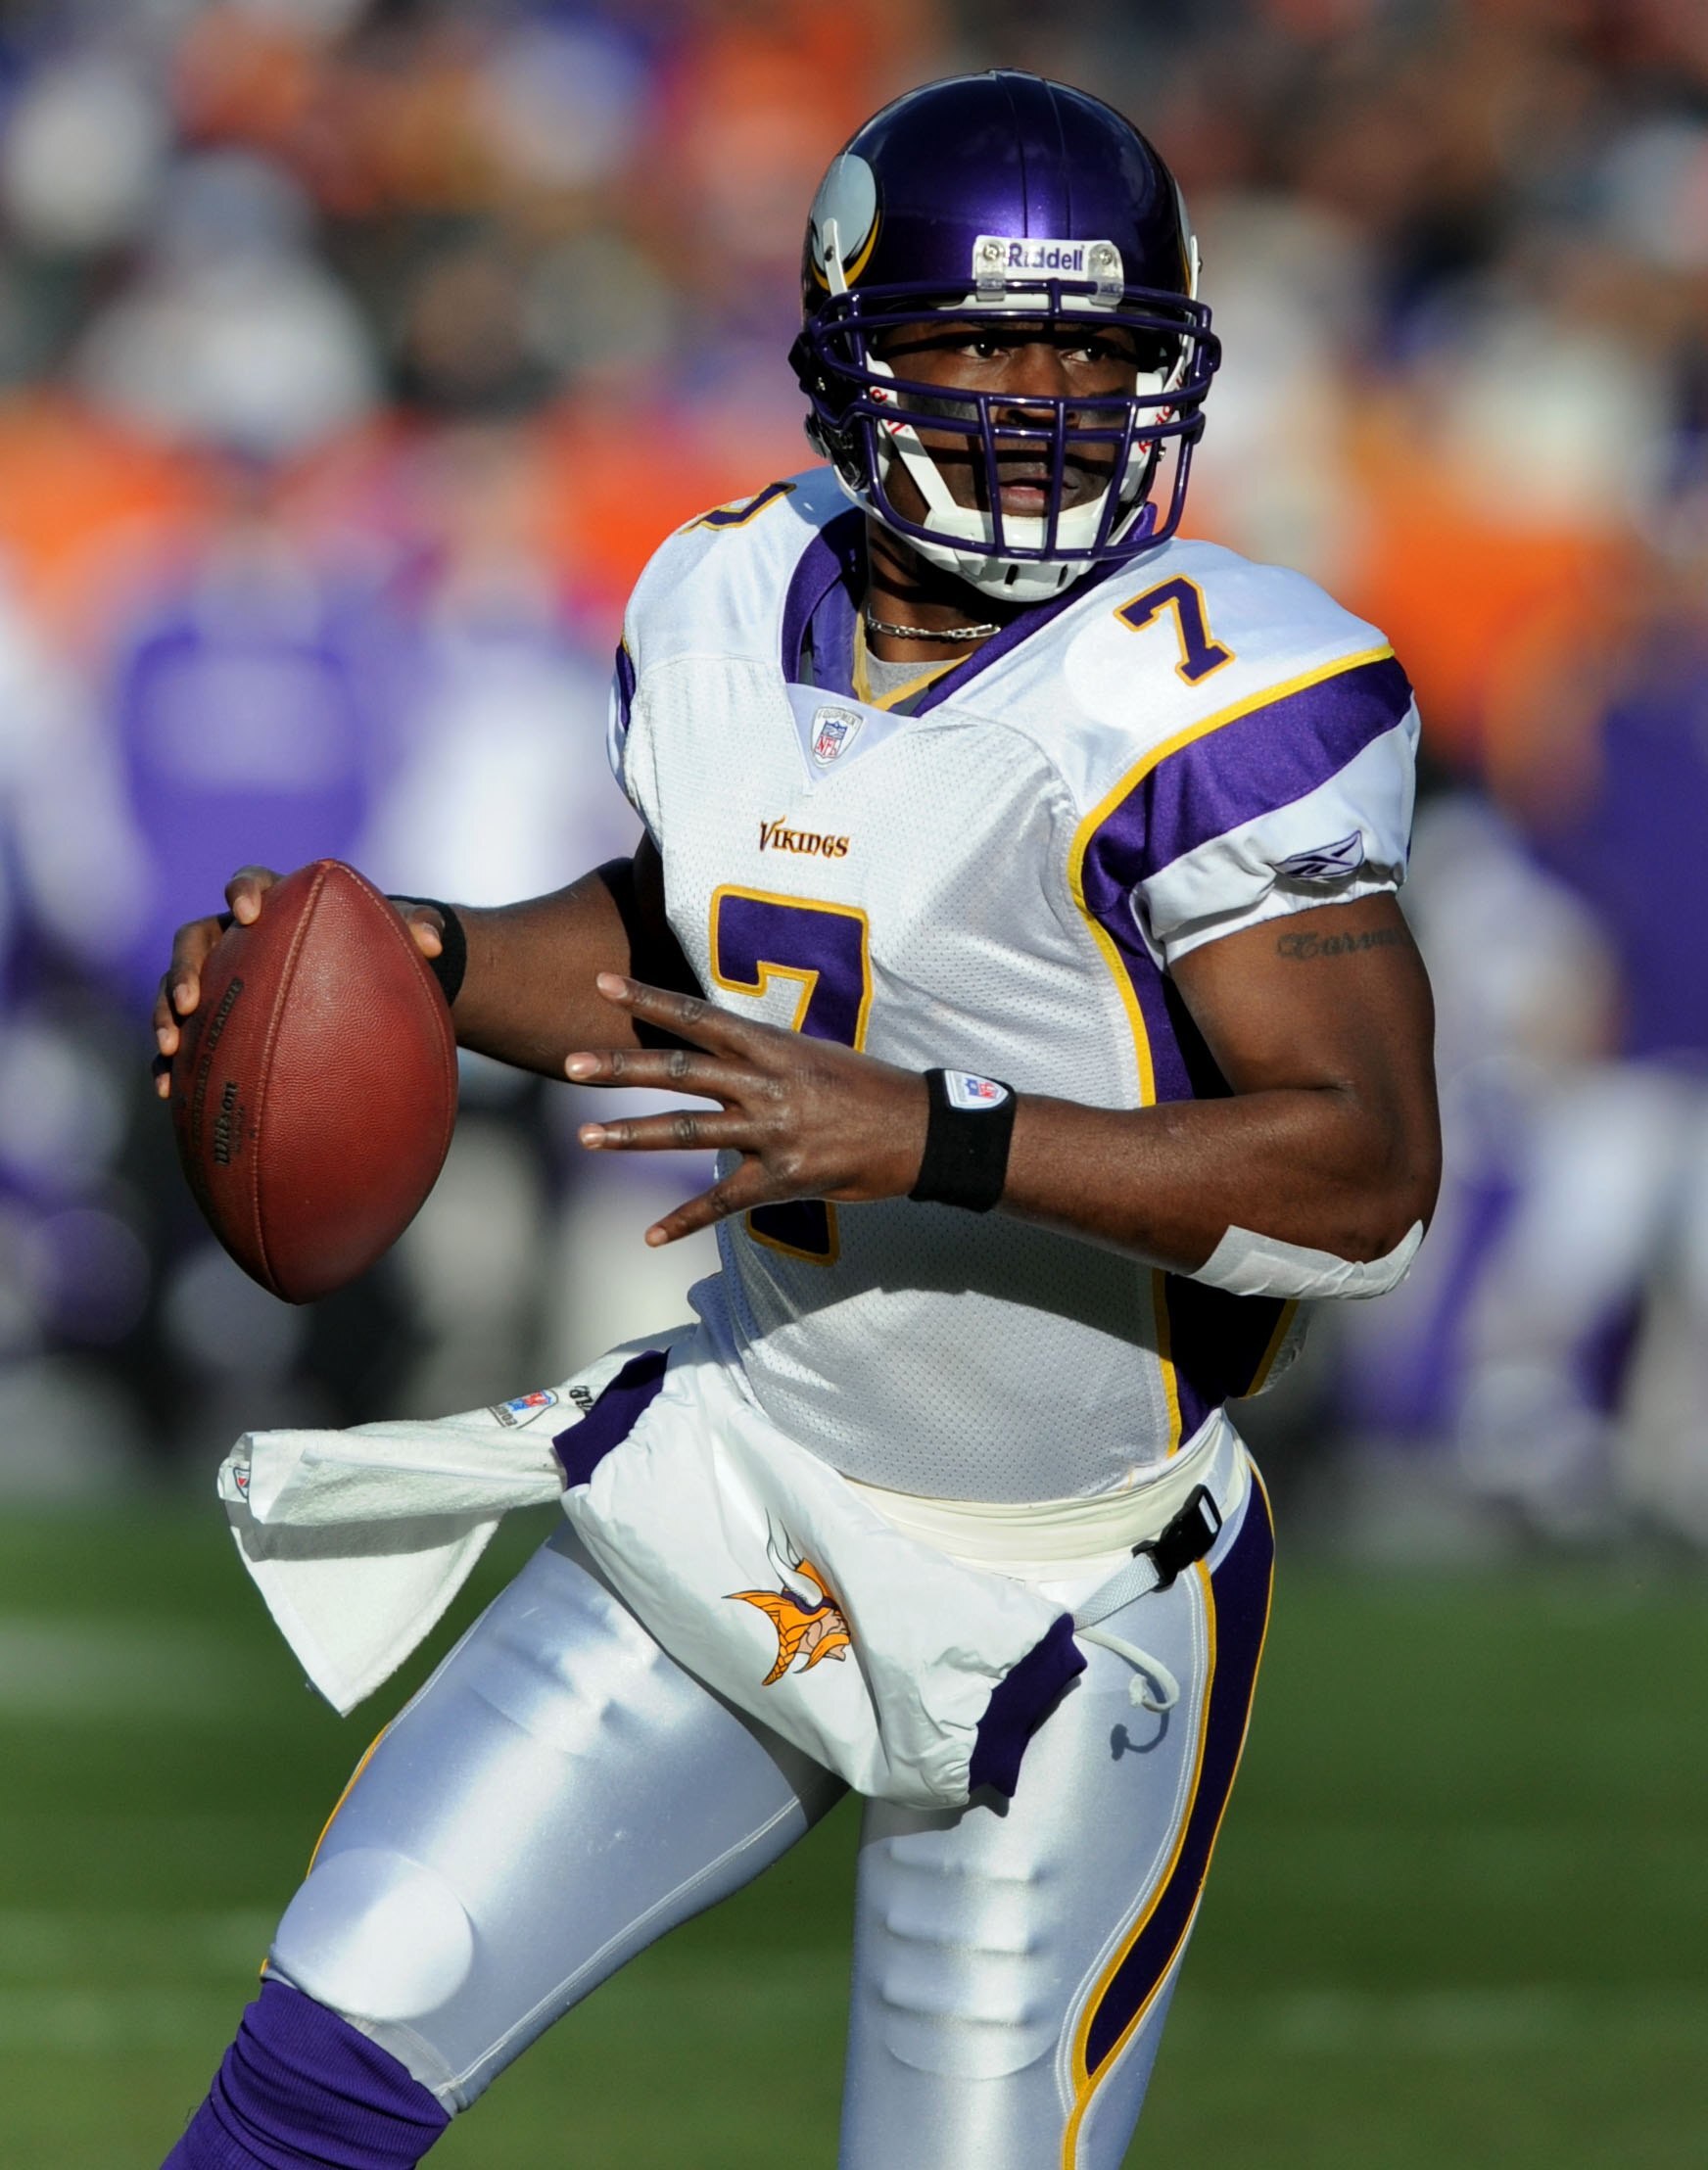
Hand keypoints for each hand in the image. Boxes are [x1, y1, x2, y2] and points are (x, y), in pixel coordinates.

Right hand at [151, 866, 447, 1097]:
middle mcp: (236, 937)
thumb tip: (434, 943)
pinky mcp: (214, 1020)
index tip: (250, 912)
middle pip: (194, 940)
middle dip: (185, 968)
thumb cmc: (383, 947)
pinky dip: (171, 1065)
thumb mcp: (404, 935)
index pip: (249, 883)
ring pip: (175, 989)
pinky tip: (169, 1094)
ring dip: (165, 1015)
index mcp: (276, 903)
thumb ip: (418, 928)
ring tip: (170, 1049)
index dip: (244, 892)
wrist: (368, 985)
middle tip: (190, 1000)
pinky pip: (184, 1040)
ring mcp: (219, 978)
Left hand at [565, 975, 929, 1245]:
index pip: (698, 1015)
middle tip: (568, 1063)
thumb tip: (720, 1048)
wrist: (921, 1131)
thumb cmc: (867, 1089)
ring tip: (585, 1138)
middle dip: (620, 1067)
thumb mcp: (814, 1054)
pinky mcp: (783, 1178)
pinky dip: (684, 1221)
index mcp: (773, 1046)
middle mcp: (766, 1084)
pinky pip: (723, 1202)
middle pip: (679, 1071)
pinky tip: (649, 1236)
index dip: (648, 998)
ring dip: (632, 1136)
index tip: (601, 982)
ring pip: (688, 1132)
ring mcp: (773, 1131)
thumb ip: (762, 1054)